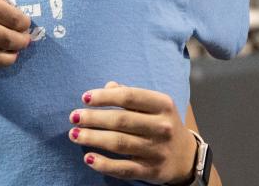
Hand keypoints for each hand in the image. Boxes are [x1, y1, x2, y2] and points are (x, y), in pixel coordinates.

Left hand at [68, 81, 197, 183]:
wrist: (186, 157)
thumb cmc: (161, 123)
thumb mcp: (153, 105)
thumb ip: (129, 94)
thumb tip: (106, 87)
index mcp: (162, 104)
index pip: (129, 97)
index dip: (104, 97)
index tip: (84, 98)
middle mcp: (162, 127)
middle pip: (121, 121)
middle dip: (93, 119)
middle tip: (73, 117)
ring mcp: (157, 150)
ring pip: (119, 143)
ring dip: (92, 138)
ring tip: (74, 134)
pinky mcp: (151, 171)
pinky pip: (123, 168)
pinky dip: (104, 164)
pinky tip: (88, 158)